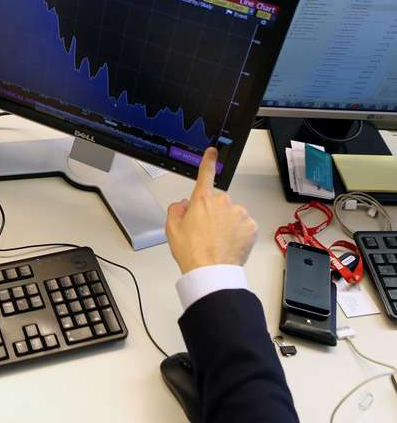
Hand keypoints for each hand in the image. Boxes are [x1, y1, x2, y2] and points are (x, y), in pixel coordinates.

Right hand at [166, 147, 257, 274]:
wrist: (211, 270)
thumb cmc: (191, 251)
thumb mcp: (171, 228)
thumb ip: (176, 209)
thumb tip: (184, 204)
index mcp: (202, 199)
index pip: (205, 174)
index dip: (208, 161)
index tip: (212, 151)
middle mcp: (223, 202)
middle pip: (217, 202)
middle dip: (212, 212)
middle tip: (204, 232)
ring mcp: (239, 213)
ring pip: (231, 214)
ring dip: (226, 223)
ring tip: (217, 241)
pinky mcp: (250, 226)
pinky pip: (243, 225)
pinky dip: (237, 233)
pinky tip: (228, 244)